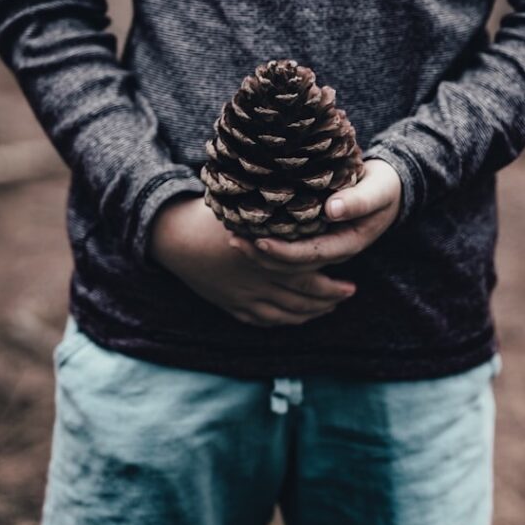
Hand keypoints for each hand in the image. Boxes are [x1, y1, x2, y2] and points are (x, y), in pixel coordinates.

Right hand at [148, 195, 355, 326]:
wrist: (173, 237)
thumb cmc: (213, 216)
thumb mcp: (249, 209)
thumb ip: (282, 214)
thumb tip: (320, 204)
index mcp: (265, 256)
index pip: (307, 274)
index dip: (331, 281)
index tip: (351, 280)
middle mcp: (257, 280)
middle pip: (301, 297)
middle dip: (328, 299)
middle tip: (349, 292)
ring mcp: (243, 296)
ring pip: (285, 313)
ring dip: (311, 312)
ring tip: (330, 305)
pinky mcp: (231, 305)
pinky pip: (263, 320)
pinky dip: (285, 320)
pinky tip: (299, 316)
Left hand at [229, 158, 401, 274]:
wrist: (391, 189)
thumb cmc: (384, 187)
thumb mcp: (378, 191)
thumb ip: (358, 201)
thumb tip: (331, 209)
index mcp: (347, 244)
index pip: (309, 255)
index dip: (283, 252)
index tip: (258, 241)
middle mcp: (332, 250)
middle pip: (292, 264)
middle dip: (261, 256)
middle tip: (232, 240)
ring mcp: (323, 246)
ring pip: (287, 260)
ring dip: (259, 252)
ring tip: (232, 236)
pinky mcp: (315, 236)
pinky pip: (288, 245)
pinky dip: (266, 240)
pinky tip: (247, 228)